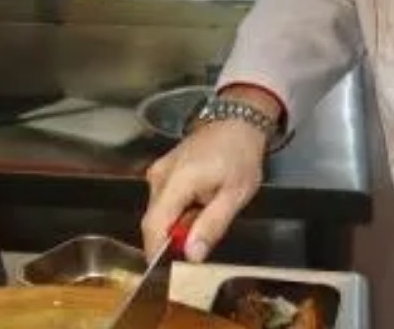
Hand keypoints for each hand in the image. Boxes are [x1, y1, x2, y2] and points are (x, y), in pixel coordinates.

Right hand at [142, 118, 266, 261]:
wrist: (237, 121)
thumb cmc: (240, 156)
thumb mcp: (236, 195)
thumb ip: (212, 225)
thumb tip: (191, 255)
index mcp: (177, 180)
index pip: (153, 224)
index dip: (156, 251)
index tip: (168, 271)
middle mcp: (159, 175)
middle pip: (154, 221)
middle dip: (171, 239)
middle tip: (199, 245)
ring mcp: (158, 171)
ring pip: (158, 212)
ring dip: (175, 226)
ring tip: (204, 219)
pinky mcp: (161, 171)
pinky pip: (162, 201)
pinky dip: (176, 213)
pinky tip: (197, 207)